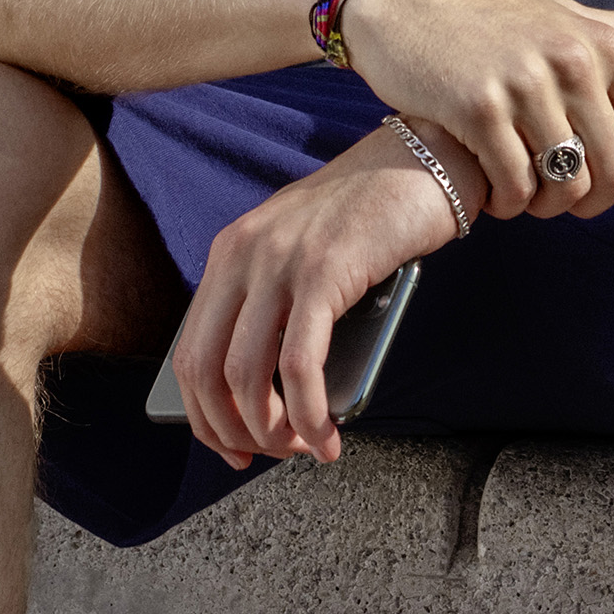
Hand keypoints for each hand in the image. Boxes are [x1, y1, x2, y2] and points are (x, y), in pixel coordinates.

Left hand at [174, 124, 462, 466]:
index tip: (233, 447)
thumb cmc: (373, 215)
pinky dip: (309, 415)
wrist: (424, 159)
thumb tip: (268, 388)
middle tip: (268, 455)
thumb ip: (277, 302)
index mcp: (230, 252)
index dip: (204, 415)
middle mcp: (243, 255)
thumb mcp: (303, 253)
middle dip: (231, 431)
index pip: (189, 352)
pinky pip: (298, 366)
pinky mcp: (324, 273)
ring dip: (272, 431)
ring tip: (303, 447)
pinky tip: (327, 437)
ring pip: (245, 375)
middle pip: (204, 371)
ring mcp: (280, 261)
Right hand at [339, 0, 613, 234]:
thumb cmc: (489, 17)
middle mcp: (573, 62)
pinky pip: (514, 186)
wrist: (403, 1)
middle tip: (566, 204)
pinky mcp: (477, 108)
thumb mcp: (563, 14)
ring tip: (525, 194)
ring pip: (564, 186)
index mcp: (606, 45)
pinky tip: (494, 192)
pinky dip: (508, 204)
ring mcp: (525, 84)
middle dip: (593, 205)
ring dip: (546, 207)